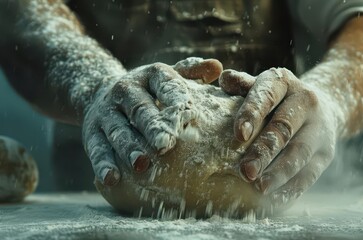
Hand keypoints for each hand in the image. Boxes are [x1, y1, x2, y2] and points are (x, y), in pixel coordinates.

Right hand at [82, 58, 222, 185]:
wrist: (100, 93)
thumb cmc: (149, 91)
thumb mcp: (167, 77)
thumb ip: (191, 73)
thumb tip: (217, 67)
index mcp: (150, 76)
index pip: (165, 84)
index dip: (175, 97)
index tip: (188, 112)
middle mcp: (125, 90)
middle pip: (140, 109)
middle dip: (152, 127)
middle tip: (166, 144)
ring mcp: (106, 112)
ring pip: (118, 131)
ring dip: (129, 148)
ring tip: (141, 164)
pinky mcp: (91, 132)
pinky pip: (96, 148)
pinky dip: (103, 164)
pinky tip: (112, 178)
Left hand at [219, 68, 336, 200]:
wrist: (322, 106)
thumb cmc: (277, 99)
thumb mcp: (263, 85)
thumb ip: (243, 85)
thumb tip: (224, 79)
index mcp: (284, 82)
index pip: (267, 95)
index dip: (253, 113)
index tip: (239, 134)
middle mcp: (306, 101)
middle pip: (284, 128)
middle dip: (264, 151)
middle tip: (245, 171)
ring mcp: (319, 128)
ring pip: (299, 153)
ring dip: (278, 173)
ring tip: (259, 188)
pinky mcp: (327, 153)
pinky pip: (310, 174)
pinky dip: (292, 188)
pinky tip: (275, 199)